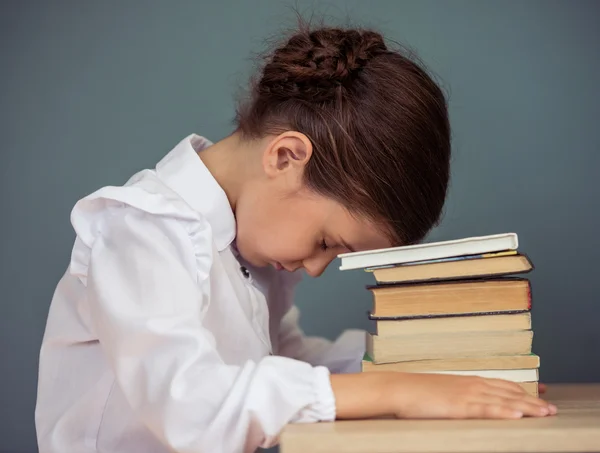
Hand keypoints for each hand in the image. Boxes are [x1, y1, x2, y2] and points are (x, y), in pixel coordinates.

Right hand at [330, 372, 556, 419]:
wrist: (398, 389)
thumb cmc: (416, 393)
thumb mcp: (442, 393)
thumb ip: (458, 397)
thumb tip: (465, 404)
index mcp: (468, 382)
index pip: (503, 386)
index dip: (524, 392)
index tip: (541, 396)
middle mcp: (471, 385)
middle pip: (509, 392)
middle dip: (533, 401)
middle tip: (551, 408)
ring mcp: (466, 395)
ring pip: (504, 400)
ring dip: (527, 406)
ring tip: (545, 413)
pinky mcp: (459, 406)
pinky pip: (486, 409)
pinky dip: (504, 410)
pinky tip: (519, 414)